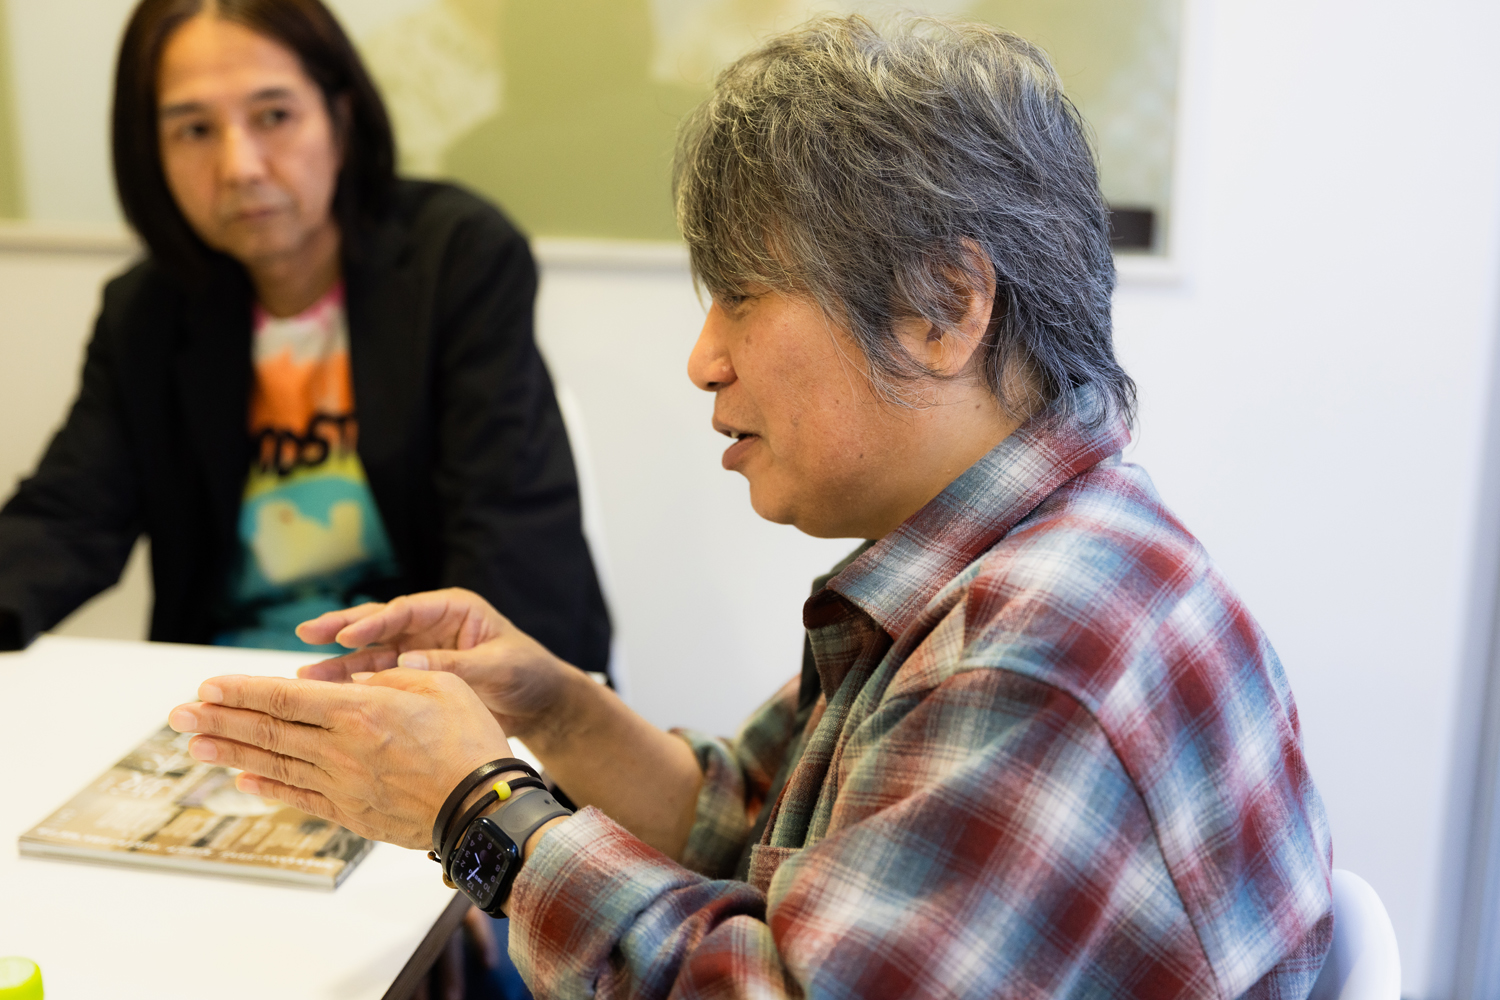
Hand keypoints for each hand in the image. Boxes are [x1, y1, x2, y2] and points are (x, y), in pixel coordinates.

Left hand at [167, 668, 509, 848]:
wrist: (483, 807)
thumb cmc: (471, 743)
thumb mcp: (441, 685)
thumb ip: (392, 680)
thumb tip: (358, 683)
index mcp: (360, 711)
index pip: (285, 698)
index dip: (242, 691)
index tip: (207, 686)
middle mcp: (340, 748)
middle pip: (268, 731)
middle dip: (218, 720)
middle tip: (179, 715)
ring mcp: (342, 784)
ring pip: (274, 764)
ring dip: (230, 753)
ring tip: (194, 745)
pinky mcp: (351, 812)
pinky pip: (299, 797)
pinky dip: (268, 787)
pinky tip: (244, 779)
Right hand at [293, 589, 573, 742]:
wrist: (541, 704)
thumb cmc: (528, 674)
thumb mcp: (497, 667)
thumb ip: (455, 664)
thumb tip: (407, 661)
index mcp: (454, 610)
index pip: (407, 610)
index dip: (375, 621)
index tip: (346, 633)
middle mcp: (431, 626)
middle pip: (380, 624)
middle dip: (343, 629)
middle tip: (307, 632)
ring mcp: (420, 651)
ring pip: (372, 655)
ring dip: (341, 664)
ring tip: (307, 674)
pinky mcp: (415, 677)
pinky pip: (380, 679)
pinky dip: (355, 687)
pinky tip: (329, 696)